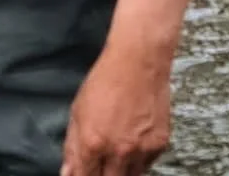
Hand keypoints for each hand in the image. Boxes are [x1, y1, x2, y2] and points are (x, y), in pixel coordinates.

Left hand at [60, 45, 173, 175]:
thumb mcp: (78, 112)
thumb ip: (72, 147)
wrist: (139, 63)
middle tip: (100, 165)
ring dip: (120, 171)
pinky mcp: (159, 145)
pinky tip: (132, 142)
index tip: (83, 174)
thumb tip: (69, 172)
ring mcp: (141, 150)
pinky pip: (147, 164)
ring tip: (116, 153)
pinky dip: (138, 160)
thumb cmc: (106, 81)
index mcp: (93, 143)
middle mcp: (118, 151)